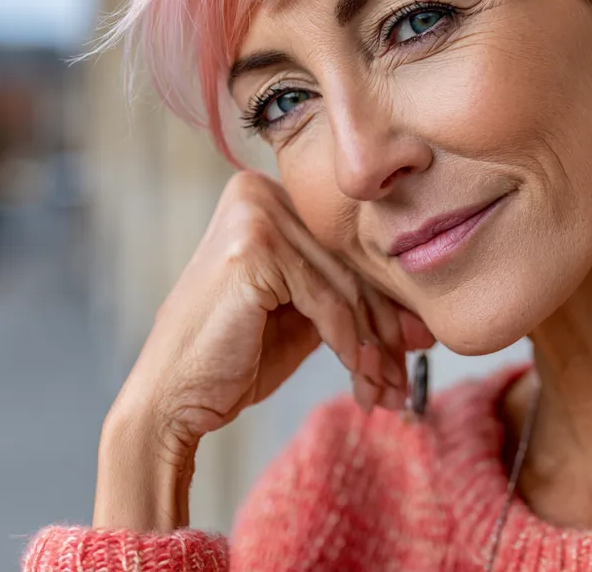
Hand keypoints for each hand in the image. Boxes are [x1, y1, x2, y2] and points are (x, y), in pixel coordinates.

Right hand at [94, 169, 433, 528]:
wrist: (170, 399)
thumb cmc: (233, 358)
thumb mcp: (302, 317)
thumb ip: (349, 303)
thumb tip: (421, 321)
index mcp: (269, 195)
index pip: (346, 248)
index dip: (386, 301)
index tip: (416, 346)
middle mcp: (259, 191)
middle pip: (349, 264)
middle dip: (385, 329)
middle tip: (406, 378)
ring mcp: (254, 213)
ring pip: (344, 285)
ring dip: (374, 347)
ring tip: (388, 390)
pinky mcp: (256, 247)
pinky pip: (326, 300)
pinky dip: (348, 344)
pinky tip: (359, 377)